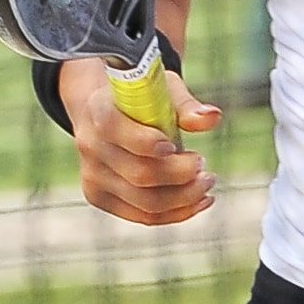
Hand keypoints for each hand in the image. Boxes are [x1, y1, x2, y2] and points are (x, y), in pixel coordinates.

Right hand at [58, 58, 222, 224]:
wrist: (105, 113)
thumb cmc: (141, 99)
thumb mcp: (162, 88)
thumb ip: (185, 104)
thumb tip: (212, 118)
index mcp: (99, 109)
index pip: (115, 130)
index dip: (146, 142)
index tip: (176, 145)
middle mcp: (90, 145)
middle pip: (138, 173)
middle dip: (180, 173)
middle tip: (203, 163)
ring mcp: (93, 175)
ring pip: (145, 202)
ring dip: (184, 197)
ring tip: (206, 182)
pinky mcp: (100, 197)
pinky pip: (143, 215)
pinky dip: (177, 212)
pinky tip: (200, 200)